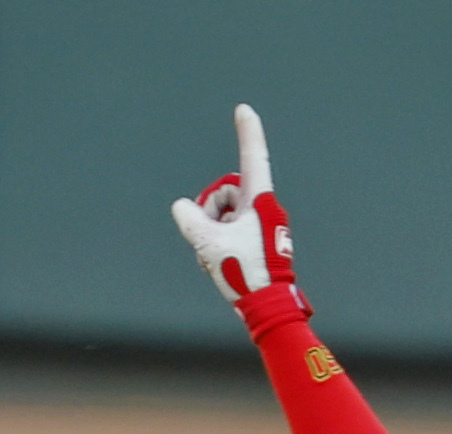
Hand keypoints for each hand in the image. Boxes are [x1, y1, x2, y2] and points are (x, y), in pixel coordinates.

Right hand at [170, 102, 301, 315]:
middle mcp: (263, 208)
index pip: (253, 158)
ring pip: (225, 213)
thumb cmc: (247, 272)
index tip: (244, 110)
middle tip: (209, 236)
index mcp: (260, 200)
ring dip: (212, 230)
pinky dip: (218, 242)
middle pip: (226, 192)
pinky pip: (229, 231)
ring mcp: (259, 224)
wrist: (269, 305)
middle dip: (210, 209)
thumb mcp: (210, 244)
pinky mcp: (256, 240)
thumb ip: (191, 221)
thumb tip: (182, 208)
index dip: (248, 132)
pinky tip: (218, 263)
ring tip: (215, 255)